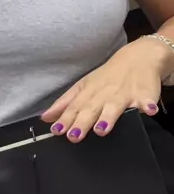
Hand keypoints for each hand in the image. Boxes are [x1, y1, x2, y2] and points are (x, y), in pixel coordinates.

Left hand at [40, 38, 166, 141]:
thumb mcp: (84, 87)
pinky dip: (147, 105)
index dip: (65, 118)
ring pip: (114, 106)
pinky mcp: (144, 94)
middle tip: (74, 136)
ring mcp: (124, 93)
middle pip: (91, 108)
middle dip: (82, 121)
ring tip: (101, 129)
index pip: (75, 106)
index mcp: (89, 91)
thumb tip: (45, 118)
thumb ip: (65, 103)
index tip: (56, 130)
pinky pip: (147, 100)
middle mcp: (104, 93)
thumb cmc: (107, 77)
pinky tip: (147, 111)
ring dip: (108, 117)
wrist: (138, 57)